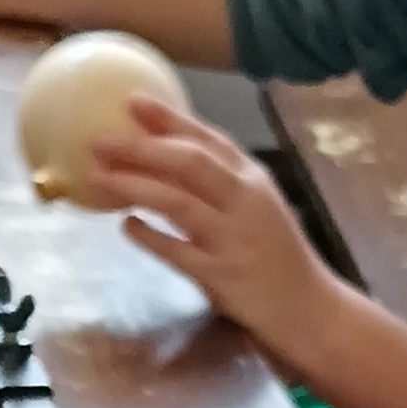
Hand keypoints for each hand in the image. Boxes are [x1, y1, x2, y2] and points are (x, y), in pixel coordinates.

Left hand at [96, 104, 334, 361]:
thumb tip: (160, 160)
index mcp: (252, 179)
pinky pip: (177, 250)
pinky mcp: (222, 274)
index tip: (132, 101)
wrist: (307, 307)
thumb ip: (216, 184)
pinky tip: (127, 226)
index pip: (208, 138)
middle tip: (100, 140)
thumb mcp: (253, 208)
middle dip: (142, 147)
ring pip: (179, 201)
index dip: (169, 118)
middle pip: (189, 162)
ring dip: (135, 186)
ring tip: (99, 177)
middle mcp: (245, 200)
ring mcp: (233, 237)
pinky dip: (150, 236)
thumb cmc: (275, 256)